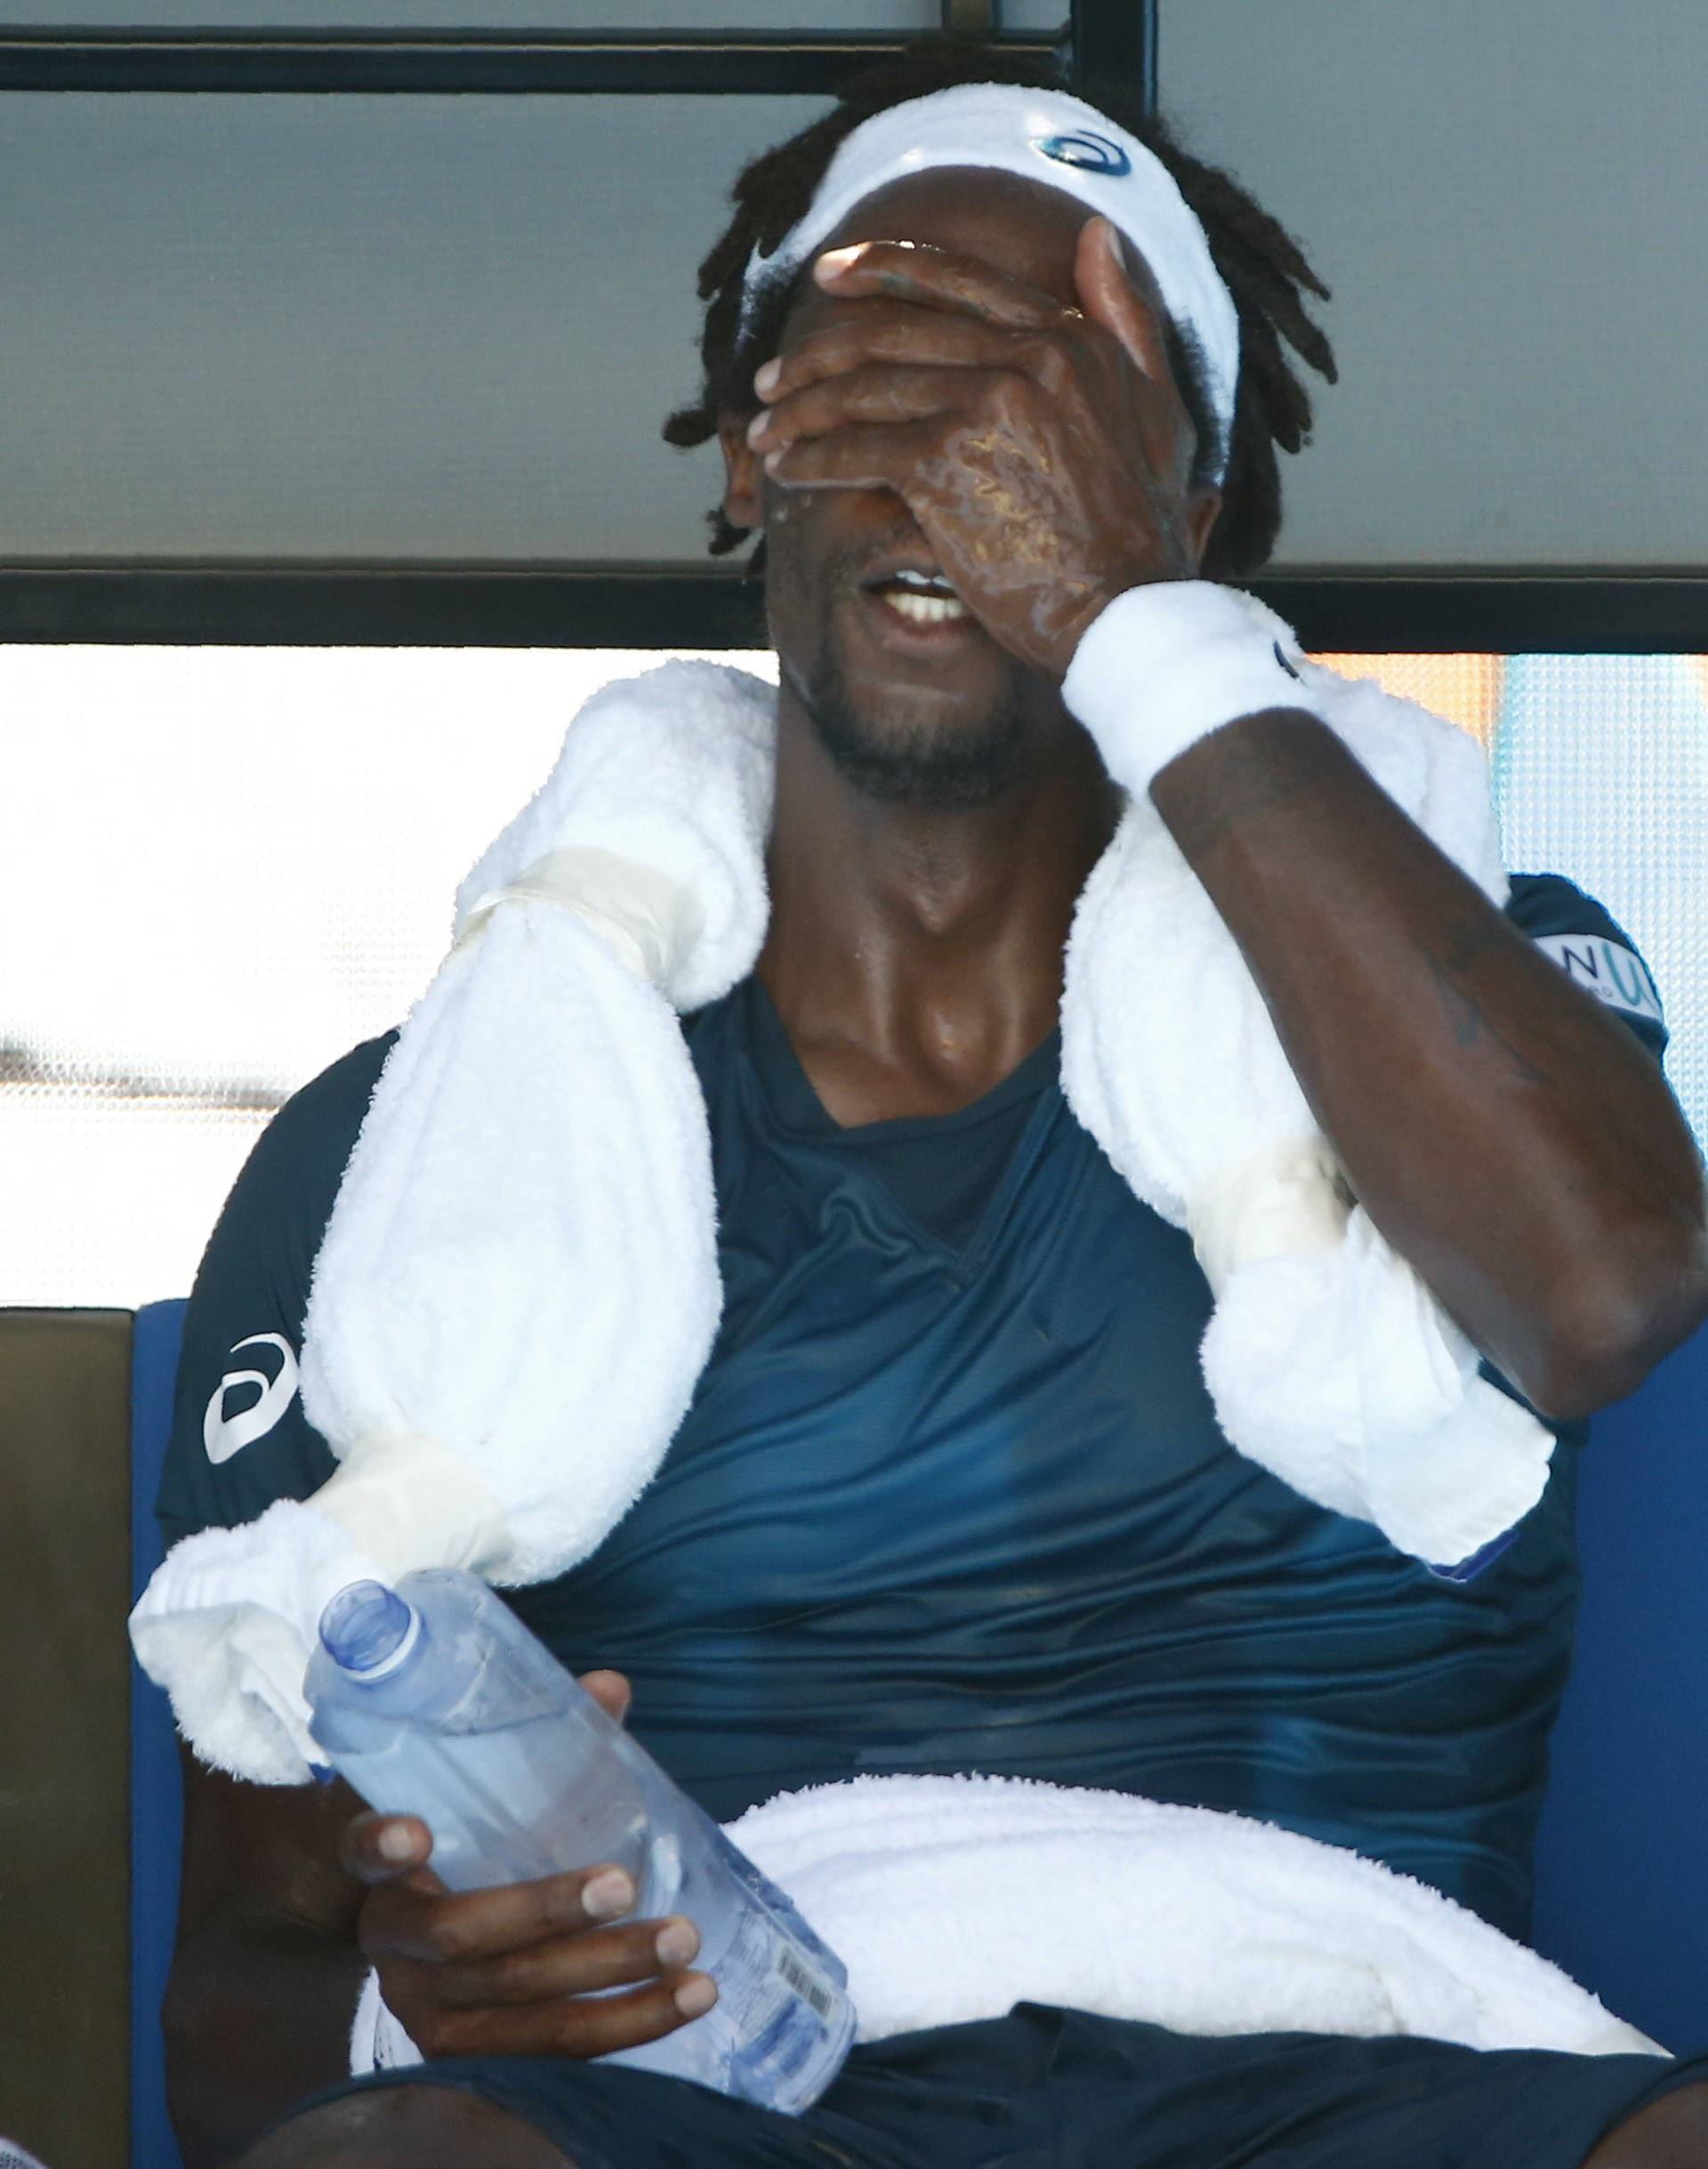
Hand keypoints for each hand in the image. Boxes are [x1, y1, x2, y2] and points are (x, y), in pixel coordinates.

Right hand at [338, 1668, 717, 2058]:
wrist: (431, 1930)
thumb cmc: (472, 1841)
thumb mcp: (486, 1791)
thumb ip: (541, 1742)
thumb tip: (608, 1689)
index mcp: (384, 1873)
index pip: (364, 1854)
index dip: (381, 1847)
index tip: (413, 1834)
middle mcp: (395, 1947)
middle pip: (461, 1938)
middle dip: (548, 1913)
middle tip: (624, 1883)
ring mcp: (429, 2015)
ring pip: (518, 2010)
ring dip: (612, 1984)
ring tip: (687, 1949)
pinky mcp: (475, 2061)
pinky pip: (552, 2057)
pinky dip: (627, 2029)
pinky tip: (686, 1999)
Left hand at [747, 216, 1205, 679]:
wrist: (1127, 612)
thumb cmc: (1141, 530)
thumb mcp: (1159, 406)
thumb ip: (1125, 319)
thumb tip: (1096, 234)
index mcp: (1068, 337)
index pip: (956, 280)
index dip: (881, 270)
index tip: (830, 275)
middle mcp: (1025, 356)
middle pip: (892, 333)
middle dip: (817, 353)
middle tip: (774, 376)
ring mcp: (982, 404)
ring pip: (863, 388)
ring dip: (800, 410)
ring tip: (767, 429)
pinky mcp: (944, 464)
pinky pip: (853, 449)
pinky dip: (809, 459)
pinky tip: (784, 470)